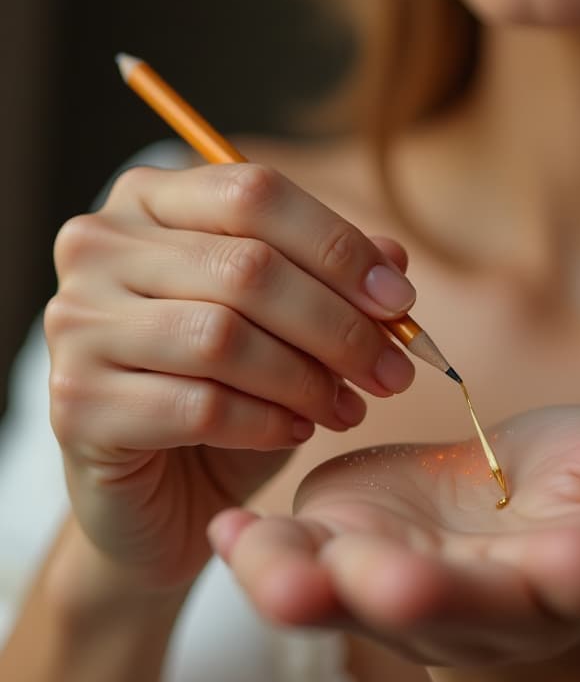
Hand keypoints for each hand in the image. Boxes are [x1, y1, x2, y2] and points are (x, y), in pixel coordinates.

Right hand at [45, 161, 415, 590]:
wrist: (159, 487)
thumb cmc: (226, 388)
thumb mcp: (286, 325)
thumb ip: (330, 278)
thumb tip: (392, 256)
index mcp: (148, 201)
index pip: (254, 194)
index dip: (339, 247)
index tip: (401, 302)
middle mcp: (99, 247)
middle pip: (247, 267)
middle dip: (339, 326)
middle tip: (393, 373)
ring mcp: (77, 322)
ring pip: (223, 336)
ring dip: (307, 379)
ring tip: (347, 408)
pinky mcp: (76, 402)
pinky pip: (197, 405)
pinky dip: (265, 422)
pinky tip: (295, 431)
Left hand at [209, 406, 579, 665]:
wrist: (501, 527)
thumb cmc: (573, 491)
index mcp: (567, 576)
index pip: (579, 583)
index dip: (577, 574)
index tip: (579, 563)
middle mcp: (477, 605)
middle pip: (452, 610)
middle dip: (423, 597)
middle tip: (386, 582)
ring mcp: (399, 591)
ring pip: (354, 603)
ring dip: (313, 591)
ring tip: (271, 571)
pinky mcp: (341, 559)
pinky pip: (296, 568)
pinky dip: (259, 556)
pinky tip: (226, 532)